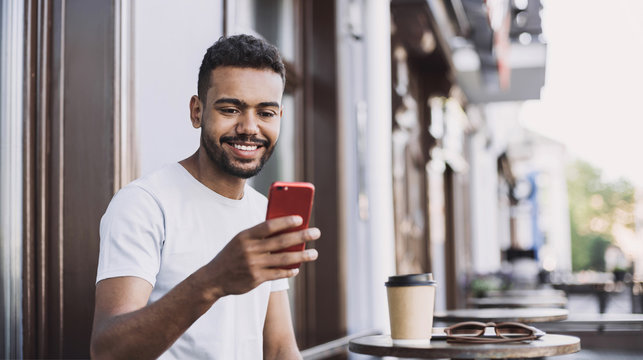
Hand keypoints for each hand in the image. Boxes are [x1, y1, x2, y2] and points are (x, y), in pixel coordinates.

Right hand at [203, 215, 319, 297]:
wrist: (214, 278)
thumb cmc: (232, 254)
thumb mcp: (240, 240)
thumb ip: (259, 235)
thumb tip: (286, 229)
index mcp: (245, 235)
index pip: (269, 225)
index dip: (286, 221)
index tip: (301, 219)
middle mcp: (249, 249)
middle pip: (281, 241)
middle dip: (301, 236)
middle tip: (316, 233)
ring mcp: (253, 265)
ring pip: (283, 259)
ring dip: (302, 256)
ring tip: (314, 253)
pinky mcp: (256, 279)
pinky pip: (278, 273)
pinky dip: (289, 270)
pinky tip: (297, 268)